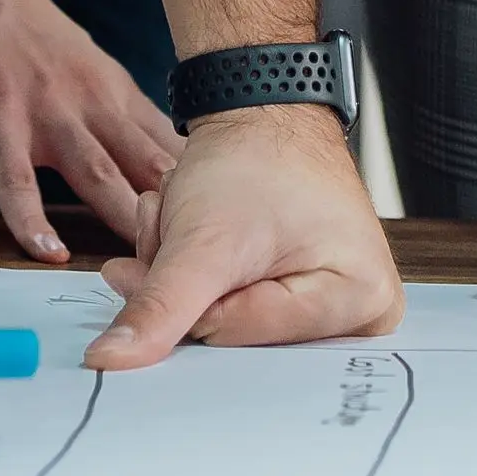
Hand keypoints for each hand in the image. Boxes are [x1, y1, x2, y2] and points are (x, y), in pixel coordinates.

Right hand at [0, 0, 180, 258]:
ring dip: (126, 222)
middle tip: (197, 264)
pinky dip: (32, 218)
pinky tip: (47, 253)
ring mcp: (46, 106)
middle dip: (176, 218)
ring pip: (99, 175)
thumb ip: (19, 136)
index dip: (193, 193)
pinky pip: (18, 178)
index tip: (214, 234)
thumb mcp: (36, 70)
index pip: (166, 146)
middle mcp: (89, 97)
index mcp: (108, 86)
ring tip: (148, 271)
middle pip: (148, 166)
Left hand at [87, 102, 398, 366]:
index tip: (170, 258)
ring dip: (187, 282)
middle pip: (244, 343)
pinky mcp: (308, 298)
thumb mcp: (204, 240)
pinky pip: (236, 313)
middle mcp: (365, 313)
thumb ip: (159, 308)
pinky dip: (202, 280)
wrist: (264, 112)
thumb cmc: (257, 159)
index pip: (247, 341)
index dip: (193, 303)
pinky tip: (201, 237)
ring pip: (230, 328)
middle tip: (176, 236)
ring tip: (188, 225)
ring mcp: (338, 306)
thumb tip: (112, 363)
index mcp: (365, 302)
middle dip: (189, 294)